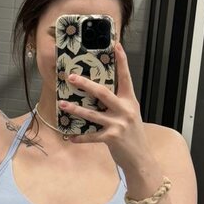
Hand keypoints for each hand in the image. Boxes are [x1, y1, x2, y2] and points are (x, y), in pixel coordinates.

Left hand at [57, 42, 149, 166]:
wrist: (141, 158)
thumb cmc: (133, 134)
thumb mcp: (130, 114)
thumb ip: (119, 103)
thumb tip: (100, 92)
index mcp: (130, 101)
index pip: (126, 77)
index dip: (122, 61)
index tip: (116, 45)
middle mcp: (125, 110)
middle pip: (103, 92)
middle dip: (86, 84)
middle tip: (71, 77)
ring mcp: (118, 124)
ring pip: (92, 114)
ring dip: (76, 109)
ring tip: (63, 104)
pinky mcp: (111, 138)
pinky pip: (91, 136)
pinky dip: (80, 137)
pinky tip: (70, 137)